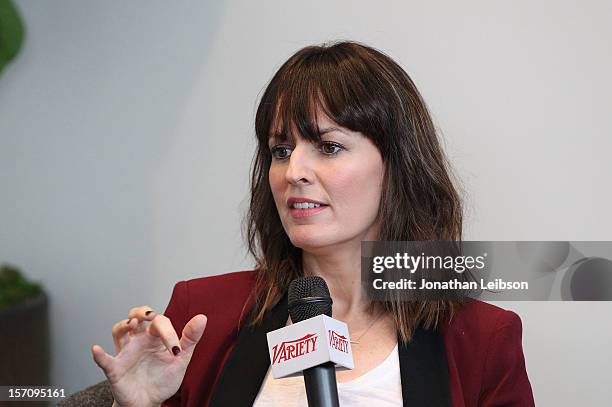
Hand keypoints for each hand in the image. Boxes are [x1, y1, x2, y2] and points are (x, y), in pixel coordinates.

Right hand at [91, 306, 206, 406]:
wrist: (150, 403)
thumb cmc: (163, 379)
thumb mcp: (181, 359)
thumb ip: (190, 339)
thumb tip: (202, 317)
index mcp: (156, 337)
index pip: (160, 322)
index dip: (168, 331)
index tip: (175, 349)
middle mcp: (140, 341)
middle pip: (136, 316)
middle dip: (140, 311)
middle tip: (148, 315)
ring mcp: (126, 353)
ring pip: (119, 331)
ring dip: (123, 326)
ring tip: (131, 324)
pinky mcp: (116, 369)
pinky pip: (104, 361)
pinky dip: (99, 355)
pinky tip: (97, 349)